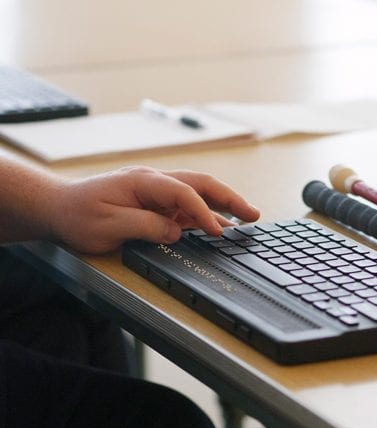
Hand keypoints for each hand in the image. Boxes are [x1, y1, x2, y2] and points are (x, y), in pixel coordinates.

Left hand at [50, 166, 259, 253]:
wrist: (58, 208)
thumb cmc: (77, 214)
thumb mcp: (107, 225)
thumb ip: (145, 227)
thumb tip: (177, 232)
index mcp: (143, 181)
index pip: (183, 193)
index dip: (203, 213)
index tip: (218, 233)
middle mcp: (154, 183)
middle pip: (201, 184)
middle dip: (230, 198)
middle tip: (253, 214)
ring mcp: (157, 193)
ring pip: (198, 195)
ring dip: (223, 206)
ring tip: (248, 219)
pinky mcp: (156, 205)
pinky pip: (187, 209)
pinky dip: (207, 217)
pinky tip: (221, 228)